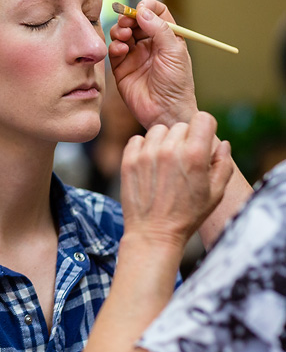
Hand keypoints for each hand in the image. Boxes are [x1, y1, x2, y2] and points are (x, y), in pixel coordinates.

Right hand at [109, 0, 197, 128]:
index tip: (140, 9)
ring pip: (122, 33)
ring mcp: (134, 55)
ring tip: (124, 36)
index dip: (147, 7)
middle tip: (127, 22)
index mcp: (167, 37)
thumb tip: (143, 10)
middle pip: (135, 21)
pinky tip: (121, 49)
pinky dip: (115, 45)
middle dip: (129, 18)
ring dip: (120, 30)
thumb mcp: (173, 52)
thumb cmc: (176, 84)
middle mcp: (150, 44)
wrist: (165, 111)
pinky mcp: (121, 68)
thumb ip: (159, 29)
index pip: (156, 13)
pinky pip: (114, 50)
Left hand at [120, 112, 233, 250]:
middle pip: (181, 126)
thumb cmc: (188, 215)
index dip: (205, 129)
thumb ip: (223, 164)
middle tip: (183, 161)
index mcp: (195, 155)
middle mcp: (170, 150)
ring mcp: (146, 154)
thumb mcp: (216, 193)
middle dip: (185, 139)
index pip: (203, 118)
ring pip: (158, 130)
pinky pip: (137, 139)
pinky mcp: (128, 161)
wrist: (154, 233)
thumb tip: (221, 143)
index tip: (201, 142)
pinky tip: (149, 164)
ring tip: (165, 162)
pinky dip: (143, 147)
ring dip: (163, 141)